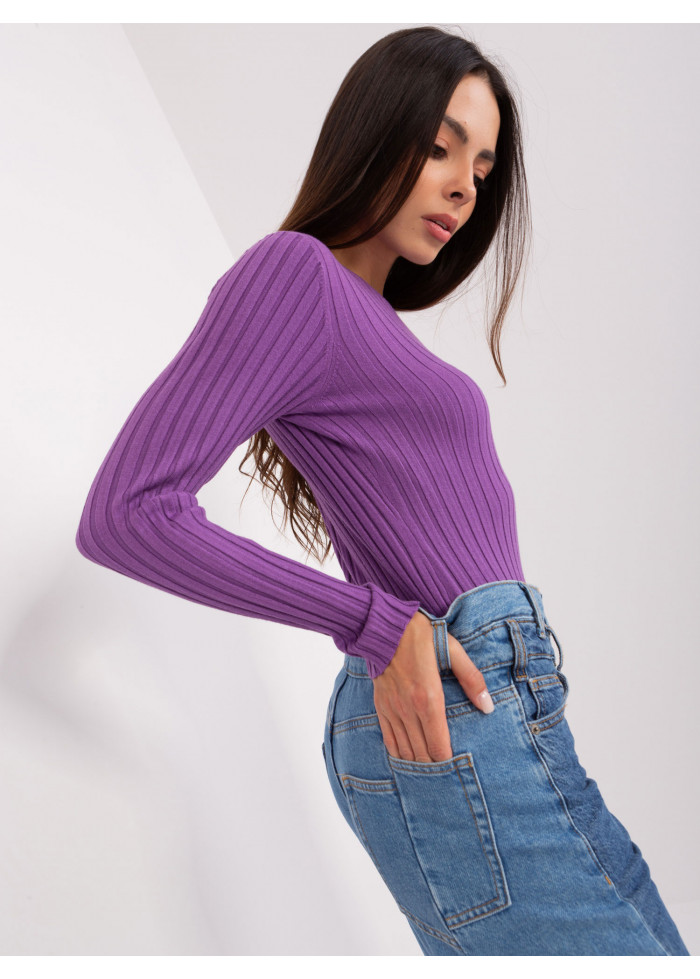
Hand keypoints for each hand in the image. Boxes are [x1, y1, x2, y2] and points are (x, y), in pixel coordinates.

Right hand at [372, 611, 494, 761]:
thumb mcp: (453, 651)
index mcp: (429, 698)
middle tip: (447, 777)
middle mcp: (409, 709)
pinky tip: (408, 760)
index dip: (448, 763)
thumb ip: (472, 679)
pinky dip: (399, 754)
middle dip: (435, 768)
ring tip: (431, 772)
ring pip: (405, 751)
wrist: (384, 627)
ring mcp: (393, 710)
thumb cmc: (421, 636)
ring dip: (418, 765)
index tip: (458, 769)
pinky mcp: (381, 707)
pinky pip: (389, 740)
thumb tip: (488, 706)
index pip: (439, 746)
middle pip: (422, 754)